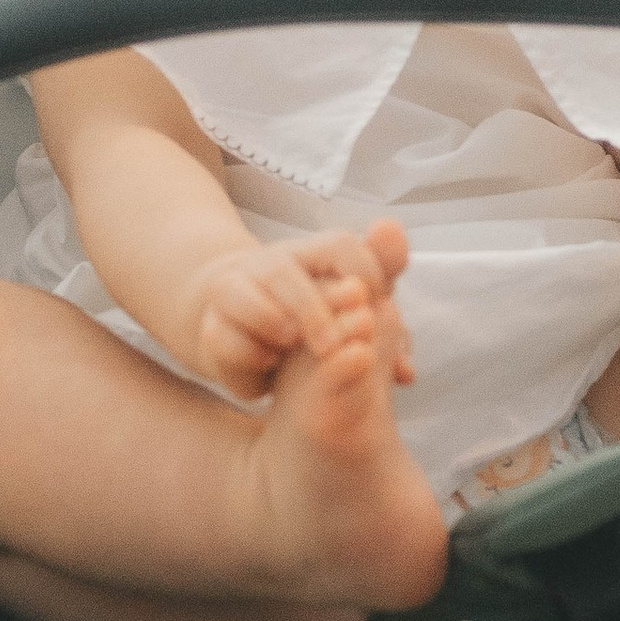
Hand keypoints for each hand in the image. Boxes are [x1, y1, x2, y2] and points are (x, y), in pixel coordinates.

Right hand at [186, 222, 415, 399]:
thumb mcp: (354, 322)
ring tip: (290, 345)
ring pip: (242, 294)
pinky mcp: (210, 327)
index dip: (364, 276)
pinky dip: (244, 352)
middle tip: (332, 347)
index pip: (341, 247)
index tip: (377, 311)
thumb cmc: (311, 321)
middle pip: (285, 270)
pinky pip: (221, 336)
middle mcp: (270, 264)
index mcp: (314, 254)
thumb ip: (388, 345)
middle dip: (312, 309)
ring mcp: (235, 291)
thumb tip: (408, 373)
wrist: (241, 326)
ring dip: (270, 321)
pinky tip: (267, 367)